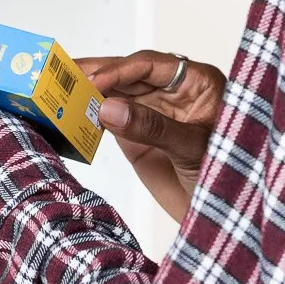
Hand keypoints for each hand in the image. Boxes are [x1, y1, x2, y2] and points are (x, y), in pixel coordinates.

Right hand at [78, 50, 226, 222]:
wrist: (223, 217)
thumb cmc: (228, 175)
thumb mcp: (192, 147)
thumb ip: (152, 127)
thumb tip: (109, 107)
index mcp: (197, 83)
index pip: (151, 66)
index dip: (120, 70)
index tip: (93, 81)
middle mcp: (174, 93)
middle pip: (129, 74)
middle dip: (96, 74)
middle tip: (61, 71)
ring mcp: (154, 114)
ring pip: (116, 95)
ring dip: (88, 93)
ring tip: (56, 89)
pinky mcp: (138, 137)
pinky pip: (110, 119)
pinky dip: (89, 117)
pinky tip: (69, 114)